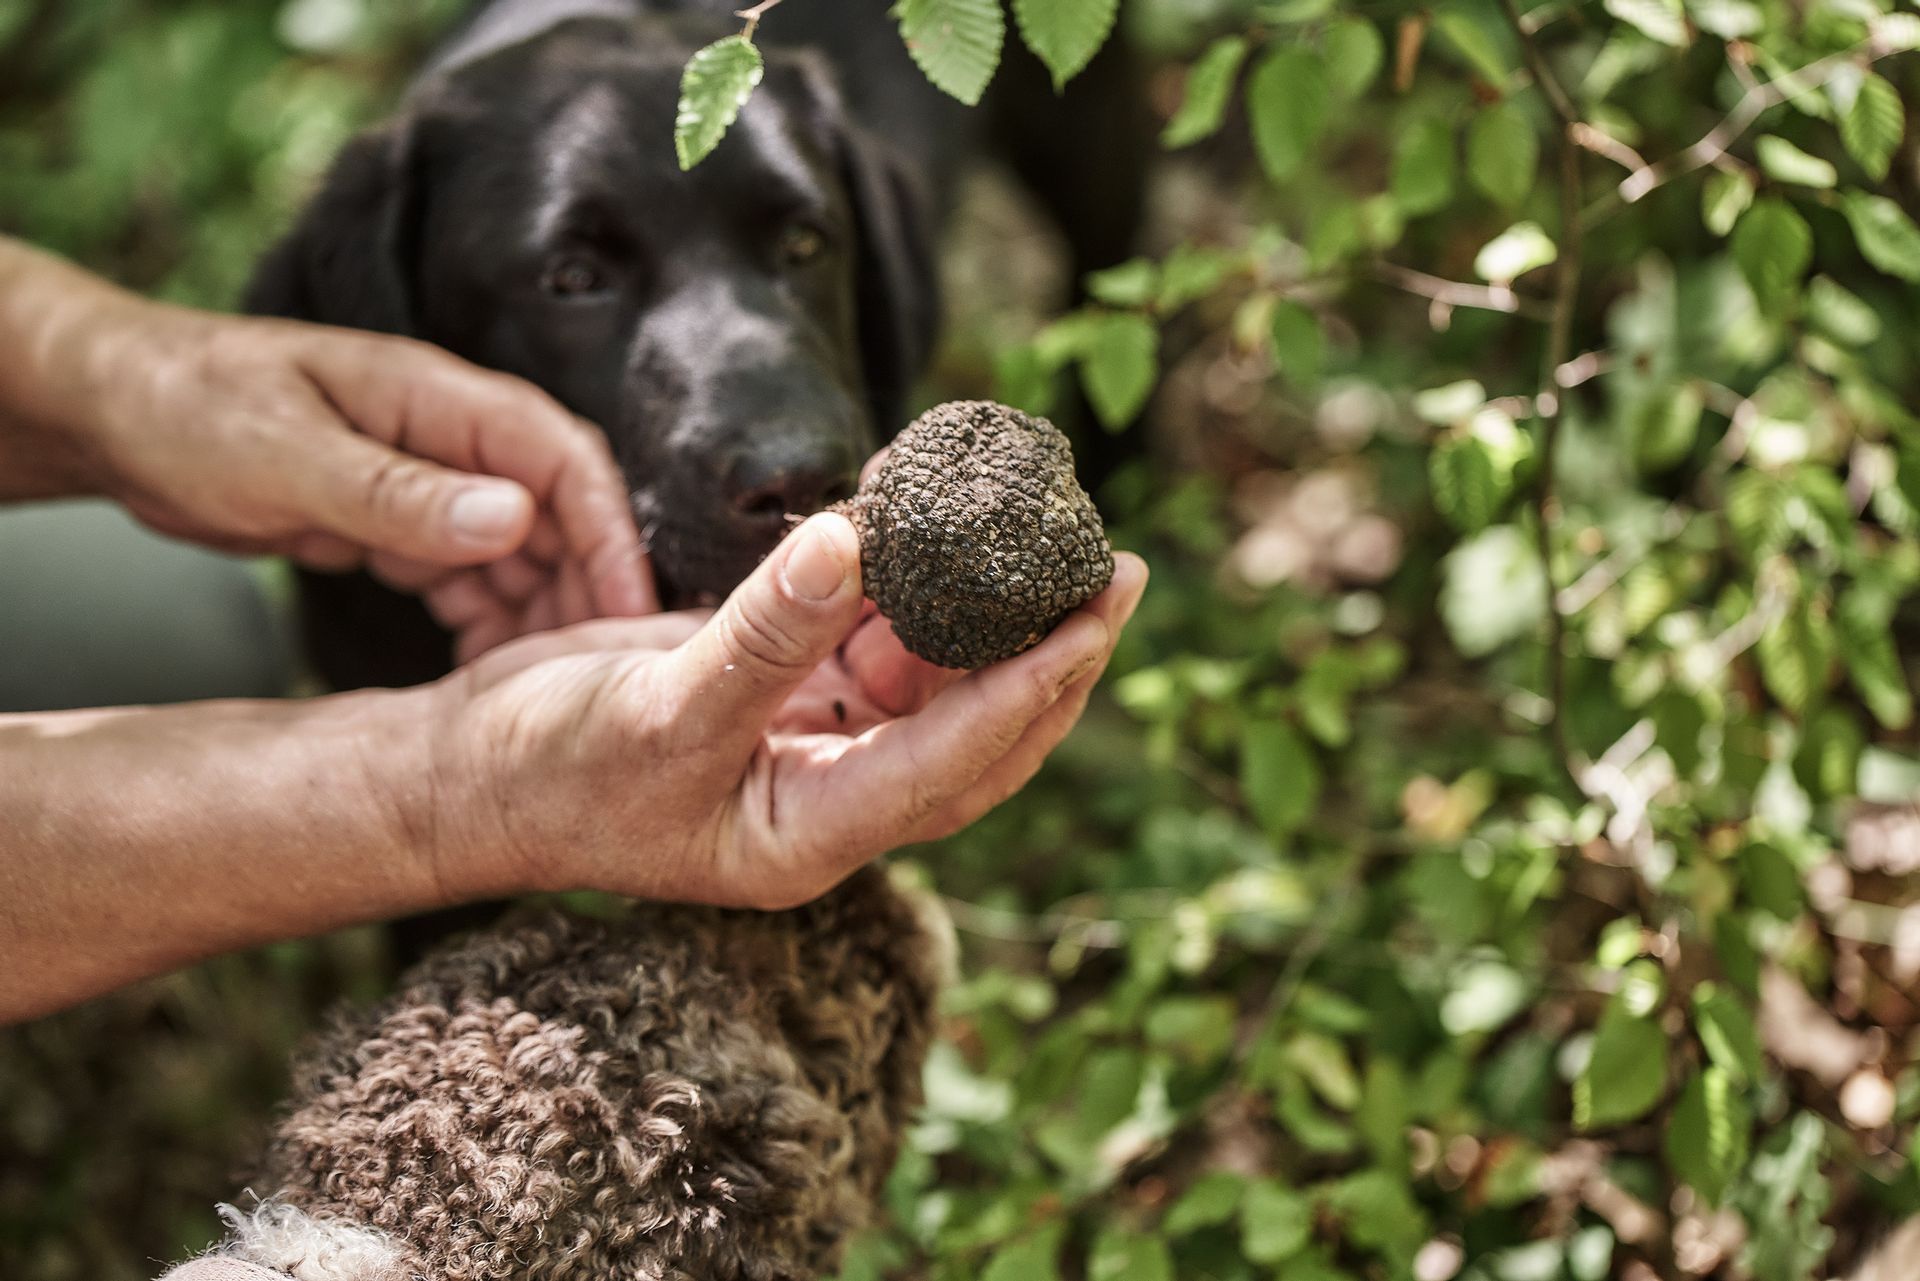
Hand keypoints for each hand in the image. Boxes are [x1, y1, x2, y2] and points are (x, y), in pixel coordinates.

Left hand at [87, 309, 655, 657]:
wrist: (110, 411)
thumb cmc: (188, 406)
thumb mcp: (287, 455)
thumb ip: (399, 492)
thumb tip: (512, 519)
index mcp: (440, 400)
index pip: (565, 461)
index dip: (609, 536)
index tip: (629, 613)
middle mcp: (451, 439)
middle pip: (558, 514)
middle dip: (584, 590)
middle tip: (592, 673)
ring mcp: (428, 482)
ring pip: (520, 553)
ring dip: (537, 614)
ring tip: (540, 686)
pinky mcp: (399, 522)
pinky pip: (468, 576)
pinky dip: (484, 622)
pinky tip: (482, 672)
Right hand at [417, 513, 1147, 908]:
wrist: (468, 771)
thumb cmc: (550, 770)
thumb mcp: (658, 707)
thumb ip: (762, 632)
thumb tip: (859, 540)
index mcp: (814, 833)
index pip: (956, 761)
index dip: (1033, 686)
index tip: (1098, 614)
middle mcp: (832, 795)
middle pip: (978, 730)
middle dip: (1050, 654)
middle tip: (1114, 570)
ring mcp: (811, 743)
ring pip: (933, 680)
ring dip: (981, 611)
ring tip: (1035, 529)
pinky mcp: (782, 691)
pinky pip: (870, 637)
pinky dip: (903, 584)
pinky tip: (922, 520)